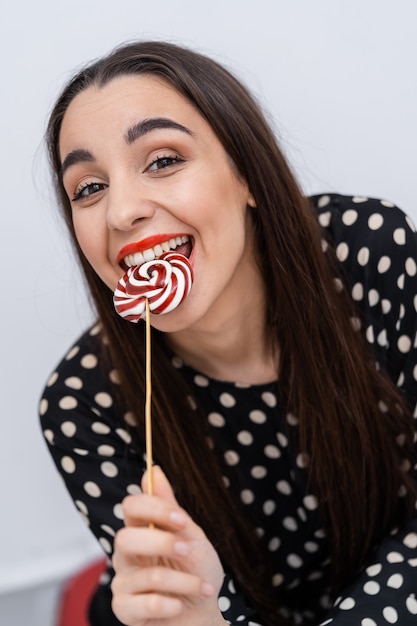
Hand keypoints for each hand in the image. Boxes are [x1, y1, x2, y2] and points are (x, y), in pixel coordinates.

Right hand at [111, 466, 225, 625]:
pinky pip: (146, 603)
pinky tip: (181, 605)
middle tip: (187, 551)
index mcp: (141, 530)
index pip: (131, 506)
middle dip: (162, 543)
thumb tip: (154, 470)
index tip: (181, 520)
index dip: (154, 509)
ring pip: (148, 575)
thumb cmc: (197, 571)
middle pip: (125, 538)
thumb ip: (170, 506)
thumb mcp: (191, 535)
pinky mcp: (124, 609)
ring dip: (184, 581)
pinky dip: (173, 604)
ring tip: (202, 587)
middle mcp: (127, 554)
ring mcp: (123, 582)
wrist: (203, 614)